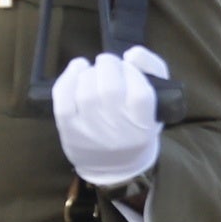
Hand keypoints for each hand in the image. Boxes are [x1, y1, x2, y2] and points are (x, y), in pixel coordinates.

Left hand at [53, 45, 171, 185]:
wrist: (115, 166)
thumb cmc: (137, 125)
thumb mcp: (158, 100)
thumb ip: (152, 68)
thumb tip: (131, 55)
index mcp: (144, 125)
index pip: (140, 93)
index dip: (132, 72)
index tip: (127, 67)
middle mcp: (118, 132)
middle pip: (110, 89)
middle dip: (108, 66)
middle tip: (107, 64)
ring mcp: (91, 133)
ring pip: (86, 92)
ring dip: (89, 73)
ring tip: (93, 72)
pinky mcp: (69, 131)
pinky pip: (63, 101)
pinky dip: (67, 79)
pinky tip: (76, 70)